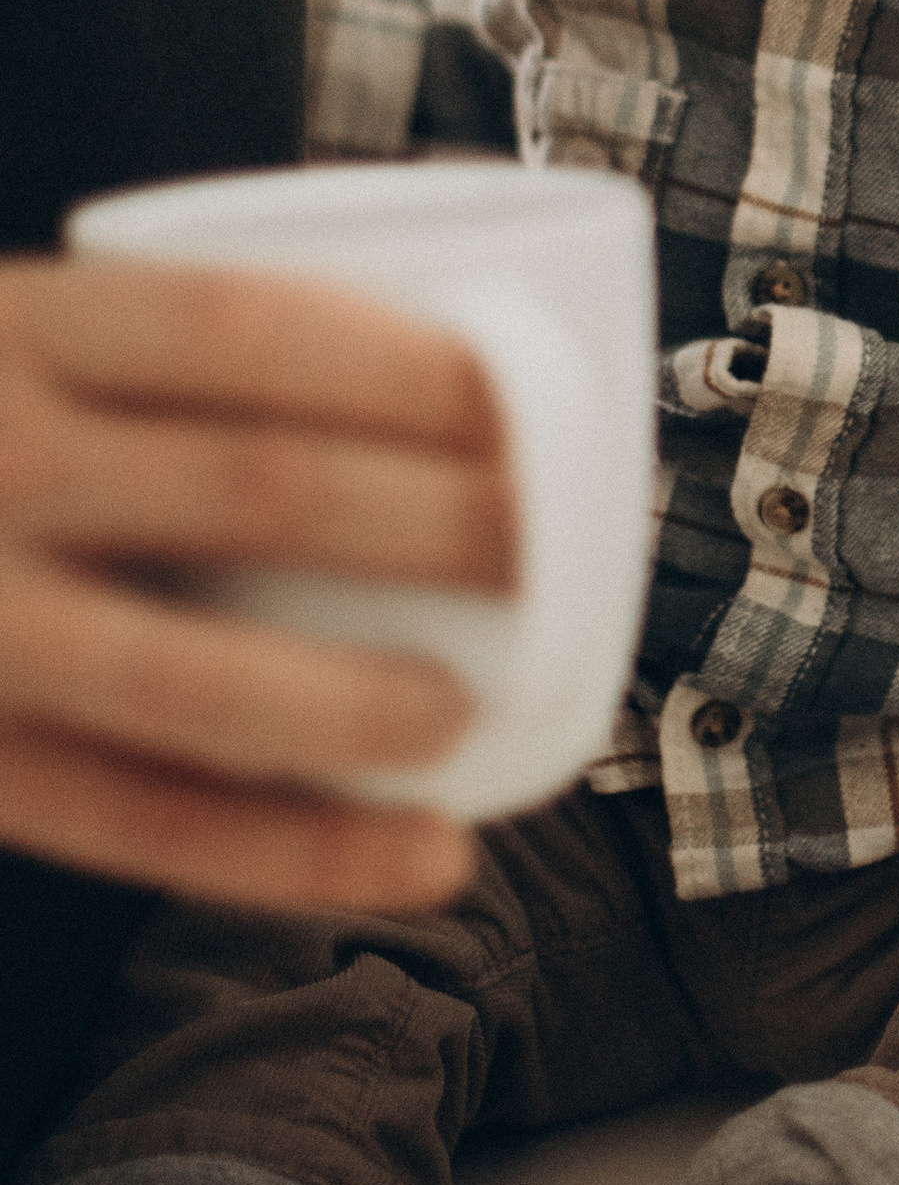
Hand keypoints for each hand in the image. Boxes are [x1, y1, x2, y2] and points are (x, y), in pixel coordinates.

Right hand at [0, 257, 515, 912]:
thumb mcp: (9, 341)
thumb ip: (149, 359)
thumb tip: (447, 388)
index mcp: (8, 328)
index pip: (237, 329)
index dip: (398, 364)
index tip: (518, 396)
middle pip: (255, 491)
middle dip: (438, 522)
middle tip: (556, 548)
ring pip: (193, 681)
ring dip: (357, 709)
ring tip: (471, 717)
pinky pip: (140, 822)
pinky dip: (293, 856)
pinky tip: (414, 856)